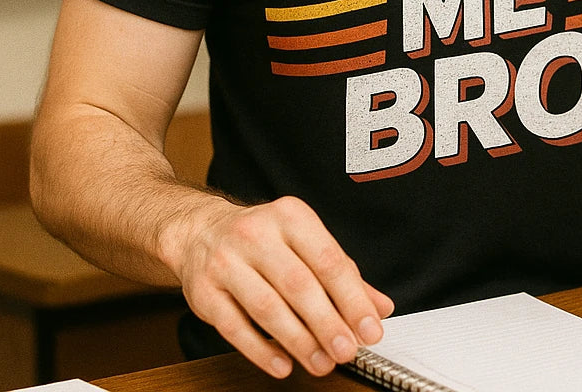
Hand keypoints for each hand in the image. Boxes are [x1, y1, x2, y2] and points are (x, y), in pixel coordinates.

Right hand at [168, 195, 393, 377]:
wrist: (201, 231)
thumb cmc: (263, 238)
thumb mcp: (305, 242)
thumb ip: (343, 274)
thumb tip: (380, 307)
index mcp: (290, 216)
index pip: (328, 259)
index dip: (352, 298)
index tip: (370, 328)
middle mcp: (257, 234)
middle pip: (299, 285)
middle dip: (327, 323)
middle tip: (347, 350)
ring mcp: (226, 262)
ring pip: (267, 308)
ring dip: (299, 341)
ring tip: (321, 362)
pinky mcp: (203, 292)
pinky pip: (234, 327)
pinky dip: (261, 350)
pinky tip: (283, 364)